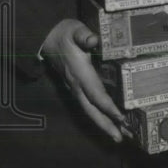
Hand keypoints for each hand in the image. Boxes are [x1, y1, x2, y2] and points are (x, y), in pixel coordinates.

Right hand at [42, 18, 124, 142]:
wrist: (46, 38)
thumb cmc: (65, 33)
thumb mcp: (75, 30)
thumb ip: (84, 35)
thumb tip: (93, 40)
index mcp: (80, 73)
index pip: (95, 93)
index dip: (107, 106)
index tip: (120, 117)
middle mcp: (77, 85)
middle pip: (91, 110)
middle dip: (105, 124)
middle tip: (121, 138)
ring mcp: (75, 88)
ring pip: (89, 110)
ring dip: (103, 124)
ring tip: (119, 136)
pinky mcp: (76, 88)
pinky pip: (88, 105)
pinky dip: (99, 115)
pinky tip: (109, 121)